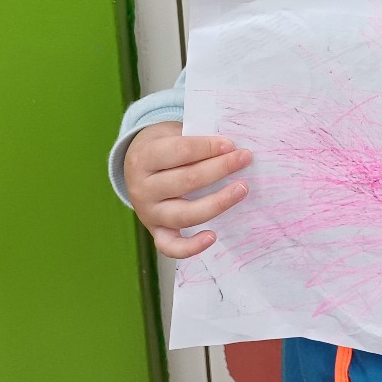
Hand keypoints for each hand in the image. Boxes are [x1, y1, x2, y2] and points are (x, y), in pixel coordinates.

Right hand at [124, 121, 252, 257]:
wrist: (137, 167)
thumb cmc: (165, 147)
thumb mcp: (171, 134)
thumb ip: (196, 139)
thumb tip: (232, 147)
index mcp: (144, 157)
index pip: (180, 151)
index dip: (207, 147)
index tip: (230, 145)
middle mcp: (142, 188)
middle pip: (186, 181)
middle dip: (220, 169)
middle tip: (244, 159)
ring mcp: (148, 213)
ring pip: (184, 214)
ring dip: (217, 202)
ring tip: (241, 189)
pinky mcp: (156, 232)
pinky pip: (171, 247)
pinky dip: (191, 247)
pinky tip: (212, 236)